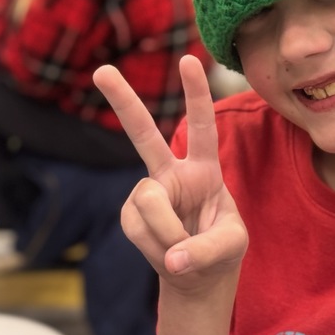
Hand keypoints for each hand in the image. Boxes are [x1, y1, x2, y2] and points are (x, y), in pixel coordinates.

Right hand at [93, 55, 247, 295]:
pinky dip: (155, 247)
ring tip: (183, 251)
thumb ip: (208, 250)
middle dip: (122, 101)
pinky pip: (138, 229)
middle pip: (144, 133)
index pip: (202, 126)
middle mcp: (172, 172)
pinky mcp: (130, 215)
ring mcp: (147, 192)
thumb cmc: (221, 248)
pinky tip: (166, 254)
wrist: (197, 275)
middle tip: (101, 70)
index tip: (189, 59)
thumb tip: (173, 259)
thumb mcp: (232, 247)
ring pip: (149, 203)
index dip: (197, 94)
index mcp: (204, 168)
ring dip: (168, 233)